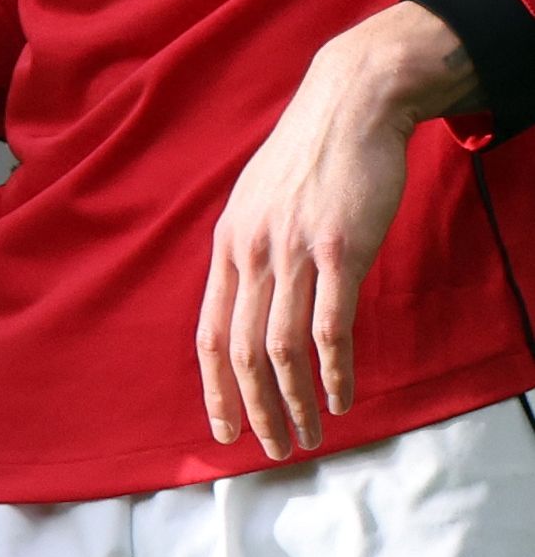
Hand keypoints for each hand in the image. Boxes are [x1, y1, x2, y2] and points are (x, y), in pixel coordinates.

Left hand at [196, 4, 476, 458]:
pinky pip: (329, 326)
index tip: (222, 428)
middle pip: (238, 352)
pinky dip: (332, 370)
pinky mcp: (341, 250)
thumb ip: (250, 253)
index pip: (207, 334)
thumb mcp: (257, 205)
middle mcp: (250, 254)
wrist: (349, 106)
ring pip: (281, 348)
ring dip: (293, 402)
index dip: (213, 388)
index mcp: (226, 247)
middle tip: (269, 450)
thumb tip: (249, 301)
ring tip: (305, 438)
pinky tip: (340, 399)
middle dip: (251, 409)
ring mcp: (294, 253)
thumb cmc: (308, 159)